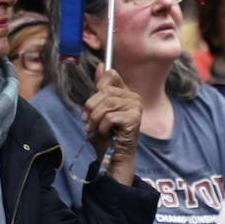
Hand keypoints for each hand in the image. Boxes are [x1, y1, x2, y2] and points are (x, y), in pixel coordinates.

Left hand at [82, 65, 141, 184]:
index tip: (92, 106)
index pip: (111, 75)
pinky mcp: (134, 118)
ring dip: (95, 120)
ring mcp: (136, 107)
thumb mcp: (97, 109)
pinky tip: (106, 133)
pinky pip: (109, 117)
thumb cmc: (105, 136)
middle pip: (104, 91)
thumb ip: (99, 89)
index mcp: (124, 92)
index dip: (97, 89)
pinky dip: (102, 127)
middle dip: (91, 108)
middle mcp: (133, 97)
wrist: (111, 157)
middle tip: (88, 122)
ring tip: (96, 129)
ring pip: (106, 104)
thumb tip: (101, 66)